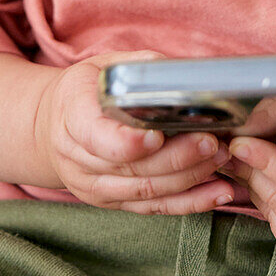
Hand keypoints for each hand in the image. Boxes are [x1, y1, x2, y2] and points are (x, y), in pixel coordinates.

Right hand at [35, 52, 235, 213]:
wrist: (53, 126)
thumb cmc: (88, 90)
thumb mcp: (104, 66)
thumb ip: (140, 68)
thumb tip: (184, 73)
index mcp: (72, 116)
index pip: (96, 137)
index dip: (127, 142)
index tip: (157, 135)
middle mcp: (77, 159)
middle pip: (131, 168)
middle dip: (176, 157)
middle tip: (212, 141)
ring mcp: (94, 187)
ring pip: (146, 192)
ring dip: (189, 178)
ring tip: (222, 158)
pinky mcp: (113, 203)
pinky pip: (154, 209)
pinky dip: (190, 203)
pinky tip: (218, 193)